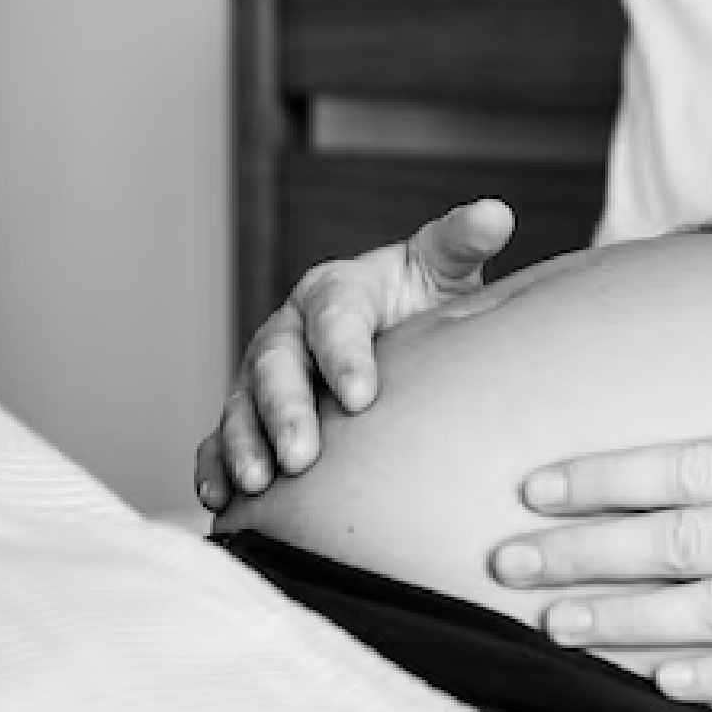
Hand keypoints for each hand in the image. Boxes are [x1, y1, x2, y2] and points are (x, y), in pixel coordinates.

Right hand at [195, 198, 513, 510]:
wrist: (401, 330)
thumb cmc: (421, 298)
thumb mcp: (443, 268)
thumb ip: (462, 242)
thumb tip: (496, 213)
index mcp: (337, 290)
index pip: (335, 317)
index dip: (343, 355)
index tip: (361, 397)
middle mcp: (291, 330)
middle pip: (276, 365)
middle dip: (285, 410)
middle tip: (301, 455)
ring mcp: (263, 374)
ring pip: (242, 404)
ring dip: (245, 443)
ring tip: (259, 481)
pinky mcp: (250, 413)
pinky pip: (220, 437)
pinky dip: (216, 465)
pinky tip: (222, 497)